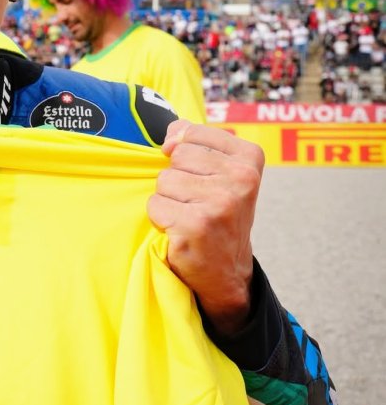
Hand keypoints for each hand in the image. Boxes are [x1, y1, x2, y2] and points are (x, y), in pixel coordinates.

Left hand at [146, 119, 263, 335]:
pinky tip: (181, 230)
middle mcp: (240, 178)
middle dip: (177, 179)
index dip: (184, 154)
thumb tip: (171, 136)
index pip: (191, 133)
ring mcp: (220, 202)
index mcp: (248, 158)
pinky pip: (155, 205)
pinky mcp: (196, 225)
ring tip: (188, 215)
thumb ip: (193, 141)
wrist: (226, 271)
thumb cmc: (216, 214)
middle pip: (176, 157)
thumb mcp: (219, 171)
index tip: (201, 176)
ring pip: (164, 180)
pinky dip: (161, 219)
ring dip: (168, 199)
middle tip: (196, 202)